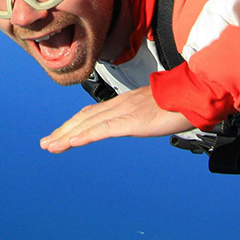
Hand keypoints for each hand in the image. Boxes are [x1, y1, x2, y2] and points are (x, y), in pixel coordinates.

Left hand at [39, 87, 194, 152]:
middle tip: (46, 143)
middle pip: (84, 118)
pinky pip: (103, 129)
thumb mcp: (155, 109)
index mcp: (124, 103)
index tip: (61, 134)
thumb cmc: (180, 101)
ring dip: (66, 136)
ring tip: (50, 146)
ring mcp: (124, 112)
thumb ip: (143, 115)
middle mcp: (119, 105)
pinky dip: (85, 136)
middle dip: (63, 131)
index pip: (92, 114)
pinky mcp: (131, 122)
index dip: (74, 124)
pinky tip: (71, 142)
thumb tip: (141, 120)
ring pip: (88, 125)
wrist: (194, 94)